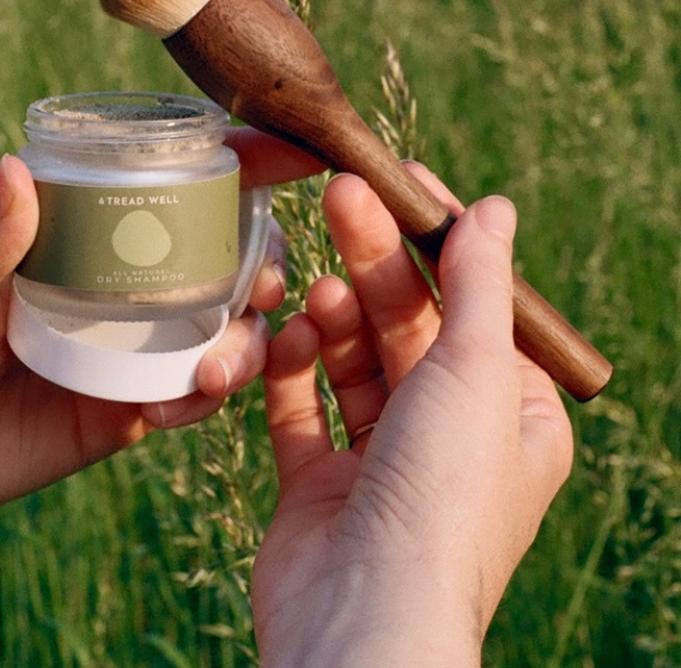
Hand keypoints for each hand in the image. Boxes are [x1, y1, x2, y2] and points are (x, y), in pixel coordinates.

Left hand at [0, 130, 312, 538]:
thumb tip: (15, 164)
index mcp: (70, 235)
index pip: (165, 185)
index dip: (240, 165)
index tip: (299, 155)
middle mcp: (103, 288)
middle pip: (210, 259)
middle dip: (258, 260)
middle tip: (266, 278)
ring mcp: (113, 353)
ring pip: (210, 332)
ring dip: (244, 337)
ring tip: (232, 352)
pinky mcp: (112, 417)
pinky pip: (180, 400)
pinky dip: (203, 397)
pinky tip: (194, 398)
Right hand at [251, 166, 573, 666]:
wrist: (362, 615)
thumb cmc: (440, 499)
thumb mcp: (473, 373)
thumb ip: (476, 285)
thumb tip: (494, 207)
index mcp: (507, 415)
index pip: (471, 302)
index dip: (437, 238)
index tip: (400, 180)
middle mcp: (446, 434)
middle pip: (407, 322)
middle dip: (375, 261)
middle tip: (339, 196)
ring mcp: (379, 458)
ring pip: (352, 357)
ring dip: (336, 318)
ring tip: (320, 295)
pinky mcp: (318, 479)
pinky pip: (303, 404)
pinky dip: (295, 367)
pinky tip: (288, 337)